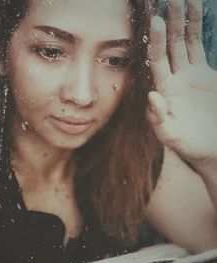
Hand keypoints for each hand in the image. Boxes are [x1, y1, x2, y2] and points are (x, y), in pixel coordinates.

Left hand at [147, 0, 216, 165]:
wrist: (210, 148)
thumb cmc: (188, 144)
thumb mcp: (170, 134)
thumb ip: (158, 117)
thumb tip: (151, 96)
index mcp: (164, 90)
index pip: (157, 60)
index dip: (155, 41)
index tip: (155, 21)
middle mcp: (175, 79)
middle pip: (171, 46)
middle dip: (170, 23)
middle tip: (170, 0)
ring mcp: (191, 75)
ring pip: (186, 43)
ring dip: (185, 22)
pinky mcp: (206, 76)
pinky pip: (200, 48)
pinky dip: (200, 31)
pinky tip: (198, 13)